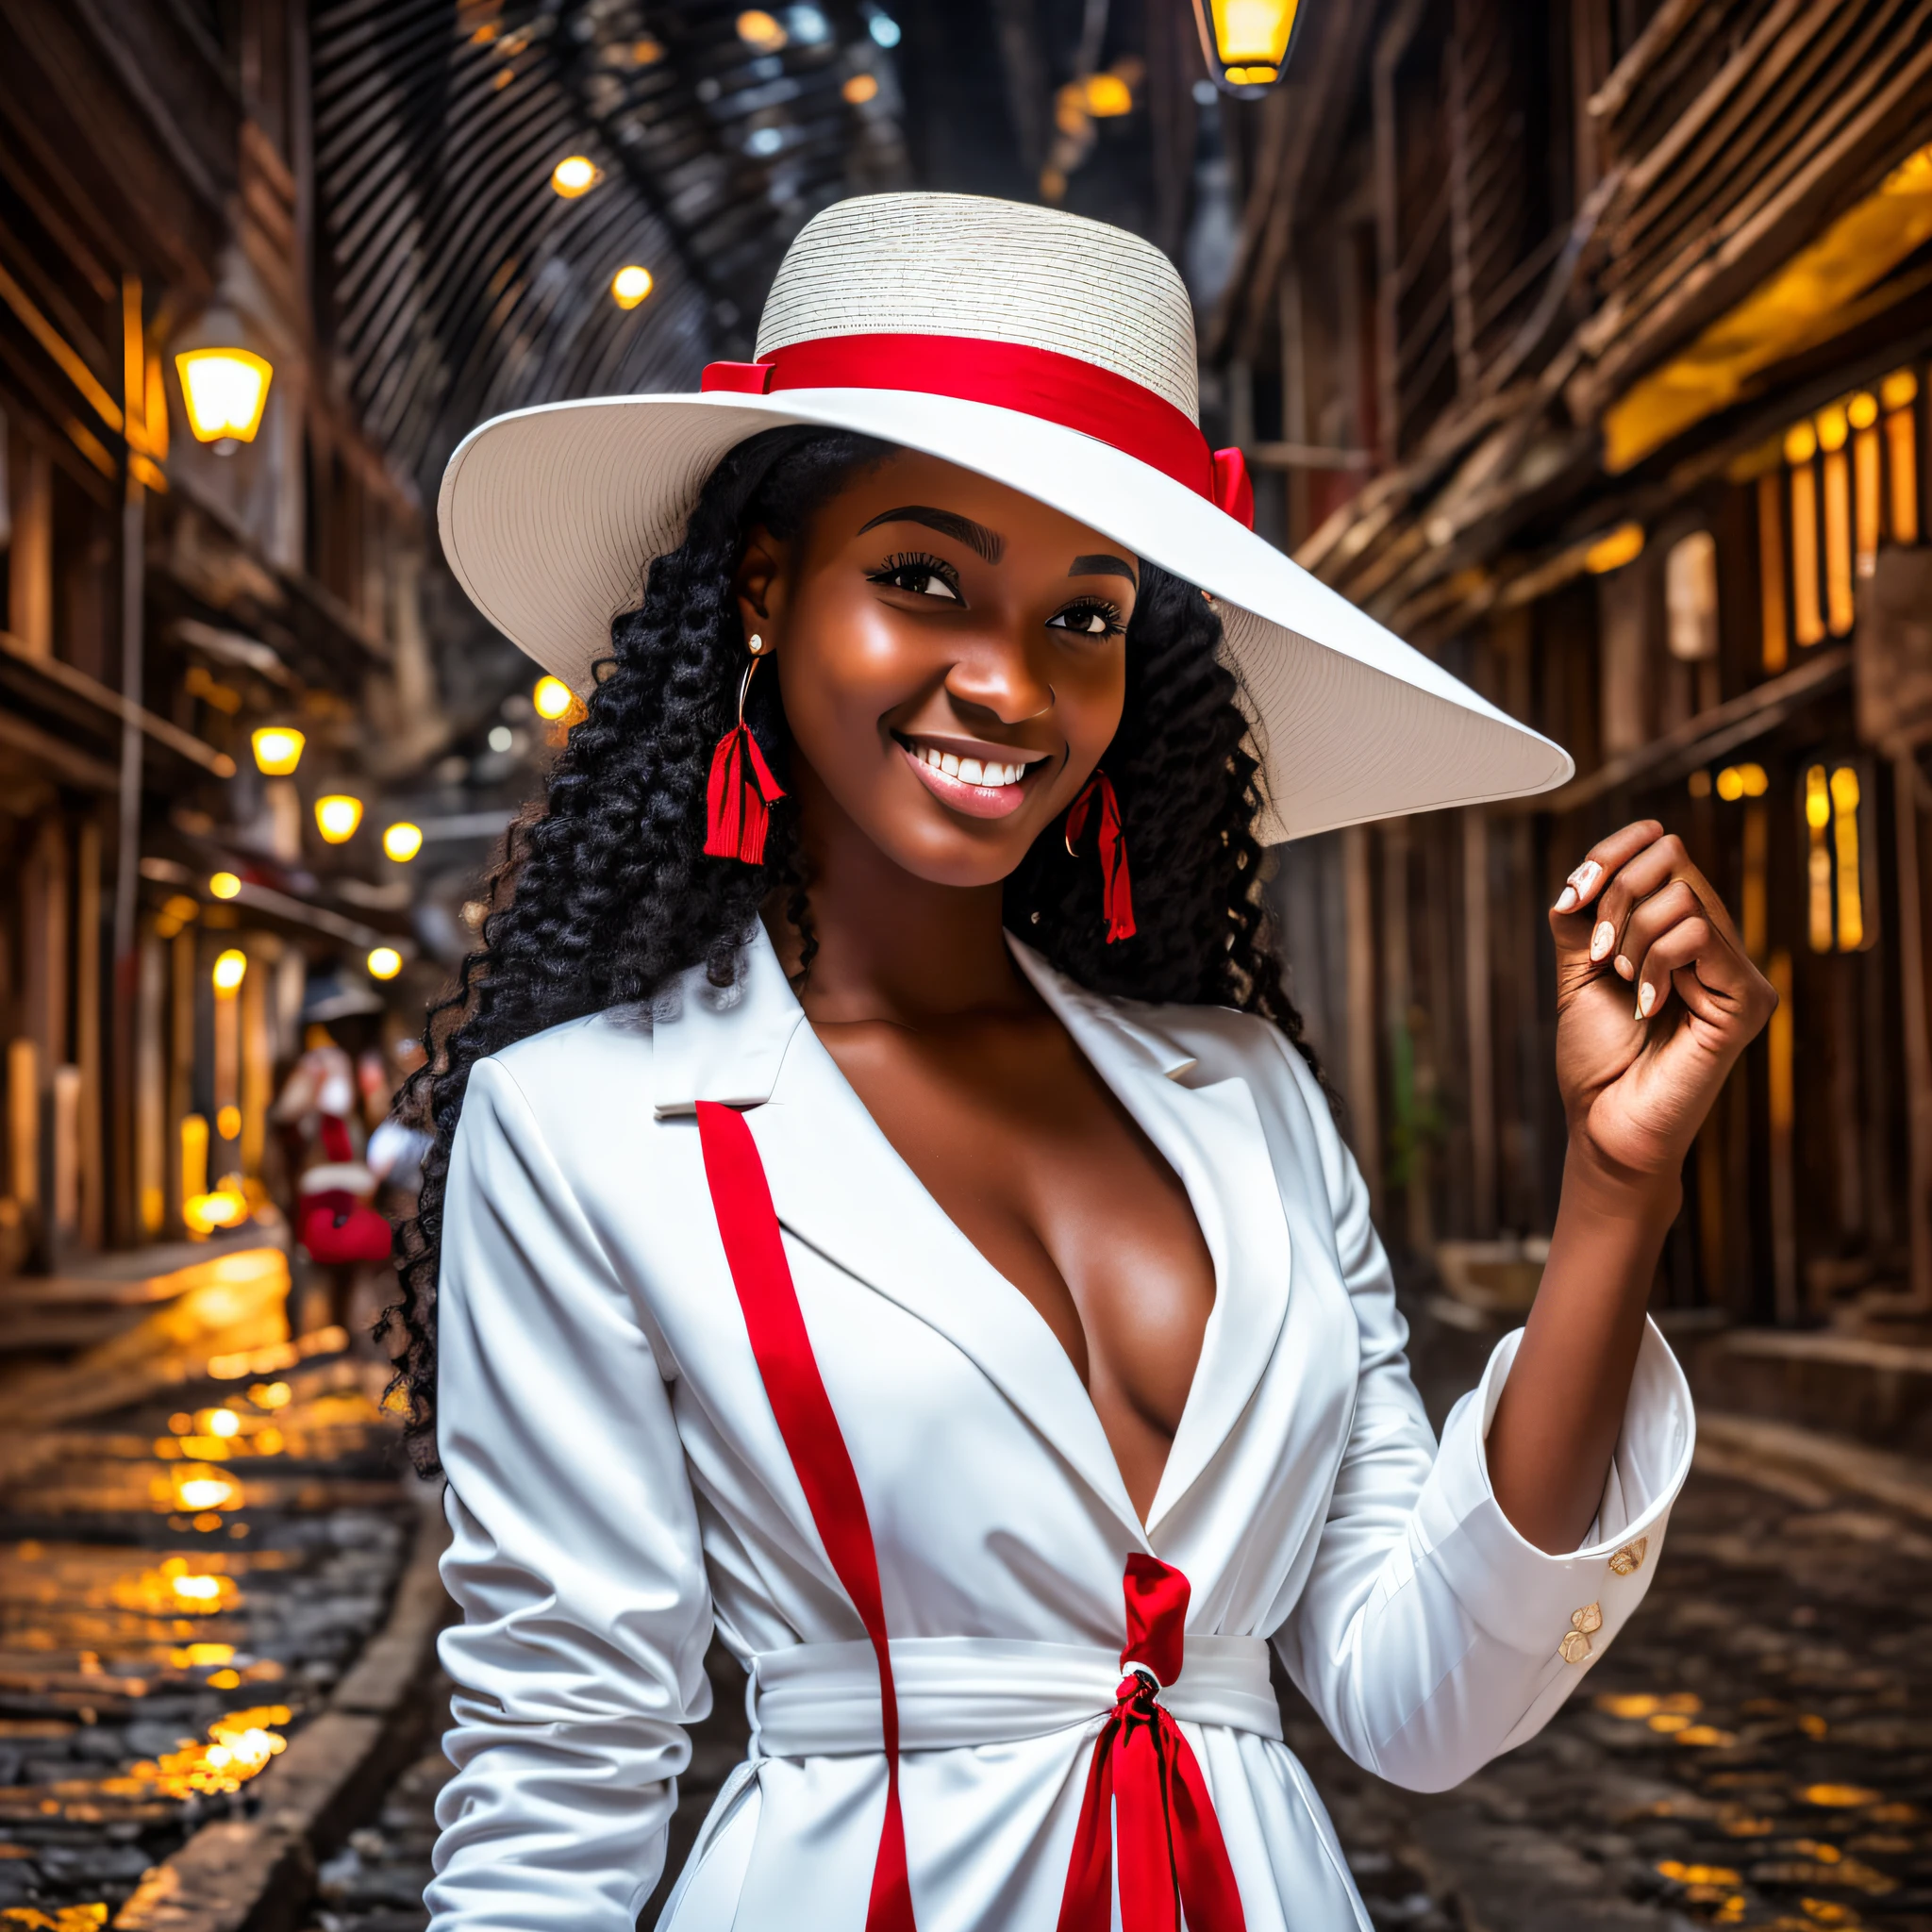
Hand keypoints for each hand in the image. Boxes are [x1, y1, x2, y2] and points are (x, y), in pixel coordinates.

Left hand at [1549, 821, 1775, 1184]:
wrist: (1605, 1121)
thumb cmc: (1597, 1057)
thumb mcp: (1579, 971)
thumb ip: (1583, 918)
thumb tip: (1582, 874)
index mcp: (1677, 930)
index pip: (1660, 849)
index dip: (1611, 853)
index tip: (1572, 897)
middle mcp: (1714, 942)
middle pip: (1672, 856)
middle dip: (1615, 895)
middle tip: (1600, 954)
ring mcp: (1736, 970)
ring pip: (1683, 896)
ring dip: (1633, 938)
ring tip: (1627, 985)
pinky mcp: (1748, 1000)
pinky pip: (1699, 936)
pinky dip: (1658, 963)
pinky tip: (1648, 1003)